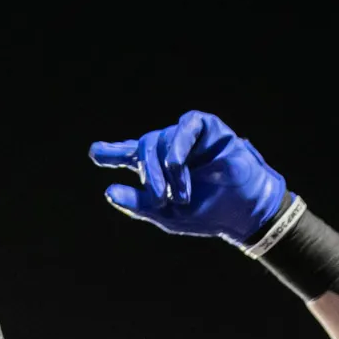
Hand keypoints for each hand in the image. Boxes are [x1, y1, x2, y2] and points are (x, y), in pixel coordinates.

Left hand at [89, 111, 288, 244]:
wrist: (242, 212)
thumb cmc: (205, 213)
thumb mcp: (165, 214)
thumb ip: (137, 203)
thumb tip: (107, 191)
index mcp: (156, 169)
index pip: (128, 155)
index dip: (111, 152)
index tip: (95, 153)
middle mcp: (169, 149)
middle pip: (144, 148)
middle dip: (147, 174)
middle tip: (158, 198)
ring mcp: (187, 138)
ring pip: (163, 139)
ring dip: (166, 169)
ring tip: (179, 194)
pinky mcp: (208, 128)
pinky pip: (187, 124)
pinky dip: (179, 143)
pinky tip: (177, 163)